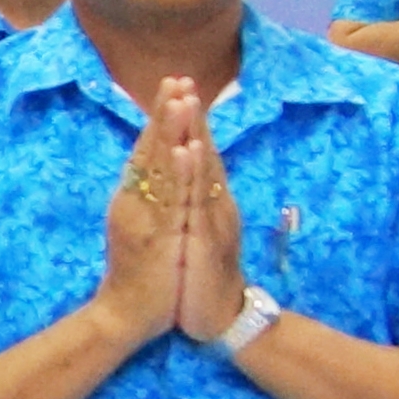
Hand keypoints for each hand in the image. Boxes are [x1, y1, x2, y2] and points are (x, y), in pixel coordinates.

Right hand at [92, 88, 193, 346]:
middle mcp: (133, 201)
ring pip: (157, 167)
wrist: (124, 317)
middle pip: (149, 149)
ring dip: (169, 131)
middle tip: (175, 78)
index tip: (173, 86)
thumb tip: (153, 171)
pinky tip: (185, 150)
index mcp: (132, 199)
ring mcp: (142, 217)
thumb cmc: (137, 274)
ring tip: (179, 99)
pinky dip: (176, 173)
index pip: (147, 150)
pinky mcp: (154, 237)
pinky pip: (167, 200)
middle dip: (164, 113)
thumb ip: (145, 200)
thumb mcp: (141, 229)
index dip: (159, 118)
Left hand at [163, 81, 252, 343]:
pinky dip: (196, 174)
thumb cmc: (204, 275)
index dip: (190, 123)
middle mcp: (216, 205)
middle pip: (205, 154)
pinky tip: (190, 151)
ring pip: (205, 172)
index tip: (177, 89)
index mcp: (209, 202)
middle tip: (182, 80)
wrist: (221, 318)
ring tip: (188, 101)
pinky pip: (201, 202)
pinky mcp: (208, 240)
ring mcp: (214, 221)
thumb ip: (192, 204)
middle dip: (193, 117)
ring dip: (197, 134)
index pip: (200, 154)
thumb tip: (181, 180)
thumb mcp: (195, 232)